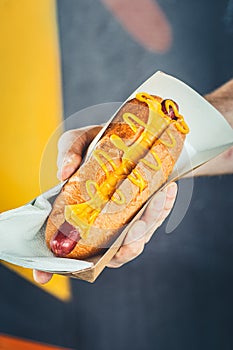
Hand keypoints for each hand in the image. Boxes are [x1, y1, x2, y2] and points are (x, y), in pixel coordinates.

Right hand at [33, 126, 176, 282]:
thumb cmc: (97, 145)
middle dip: (123, 249)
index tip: (42, 276)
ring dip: (149, 225)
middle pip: (108, 254)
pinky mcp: (146, 214)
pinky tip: (168, 188)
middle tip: (133, 231)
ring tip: (156, 201)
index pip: (61, 246)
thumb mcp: (79, 141)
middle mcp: (100, 226)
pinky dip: (164, 207)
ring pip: (137, 240)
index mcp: (78, 215)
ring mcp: (124, 223)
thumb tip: (64, 174)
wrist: (127, 136)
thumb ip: (69, 153)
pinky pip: (157, 218)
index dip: (49, 265)